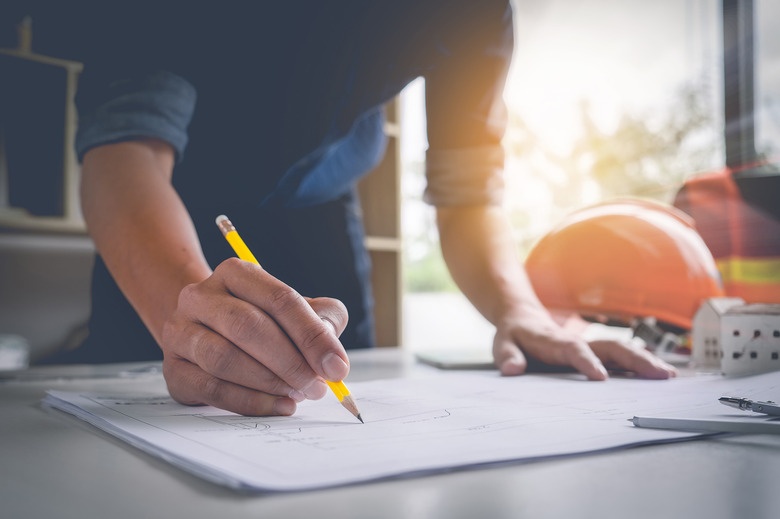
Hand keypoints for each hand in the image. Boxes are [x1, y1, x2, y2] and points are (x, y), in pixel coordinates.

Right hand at [160, 257, 349, 415]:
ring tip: (298, 395)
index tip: (336, 367)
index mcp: (236, 272)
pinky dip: (251, 402)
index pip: (279, 299)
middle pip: (247, 326)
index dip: (312, 335)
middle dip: (290, 361)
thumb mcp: (297, 310)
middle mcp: (200, 296)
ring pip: (224, 358)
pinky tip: (278, 406)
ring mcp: (180, 332)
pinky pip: (212, 389)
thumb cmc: (262, 319)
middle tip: (317, 386)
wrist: (207, 331)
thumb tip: (333, 359)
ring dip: (269, 382)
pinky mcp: (174, 369)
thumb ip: (323, 321)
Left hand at [492, 311, 676, 379]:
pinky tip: (660, 375)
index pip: (573, 350)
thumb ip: (507, 356)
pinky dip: (641, 365)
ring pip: (620, 350)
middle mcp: (578, 342)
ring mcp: (589, 346)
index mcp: (554, 341)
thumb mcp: (503, 344)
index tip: (600, 377)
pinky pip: (620, 357)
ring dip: (644, 361)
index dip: (586, 361)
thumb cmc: (515, 334)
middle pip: (609, 347)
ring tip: (668, 376)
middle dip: (635, 360)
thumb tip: (512, 369)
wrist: (523, 318)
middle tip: (659, 375)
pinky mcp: (595, 353)